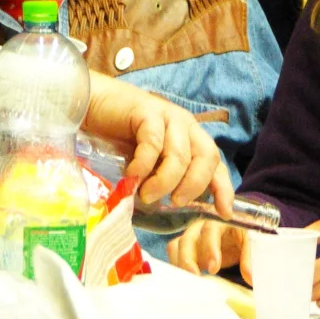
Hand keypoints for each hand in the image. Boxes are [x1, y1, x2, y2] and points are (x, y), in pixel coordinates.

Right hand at [84, 74, 233, 215]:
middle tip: (175, 202)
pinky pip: (153, 143)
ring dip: (164, 181)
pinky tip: (132, 175)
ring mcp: (168, 116)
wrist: (95, 106)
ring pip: (179, 155)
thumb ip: (164, 176)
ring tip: (146, 195)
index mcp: (191, 137)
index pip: (216, 162)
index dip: (223, 188)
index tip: (224, 213)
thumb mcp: (150, 162)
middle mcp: (185, 125)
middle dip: (194, 184)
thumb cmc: (121, 137)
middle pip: (206, 157)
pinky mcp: (147, 112)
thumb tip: (173, 207)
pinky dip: (144, 165)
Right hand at [168, 220, 249, 277]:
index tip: (213, 268)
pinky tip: (182, 282)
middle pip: (188, 238)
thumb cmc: (245, 235)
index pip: (210, 229)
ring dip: (179, 264)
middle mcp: (201, 227)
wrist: (239, 237)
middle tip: (194, 276)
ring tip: (187, 283)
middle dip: (188, 258)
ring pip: (176, 247)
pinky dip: (176, 267)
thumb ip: (250, 256)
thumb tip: (249, 277)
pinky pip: (175, 255)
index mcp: (219, 220)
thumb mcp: (252, 240)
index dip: (210, 248)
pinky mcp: (187, 250)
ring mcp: (192, 238)